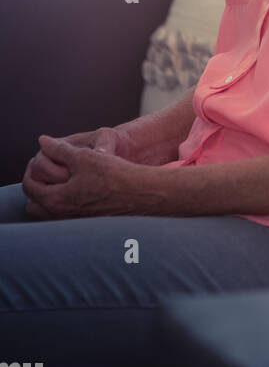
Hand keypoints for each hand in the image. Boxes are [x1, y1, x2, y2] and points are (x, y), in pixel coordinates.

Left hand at [22, 134, 145, 219]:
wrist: (140, 194)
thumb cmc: (113, 174)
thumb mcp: (84, 156)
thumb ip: (59, 149)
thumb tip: (43, 141)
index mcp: (55, 200)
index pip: (29, 186)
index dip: (30, 169)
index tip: (37, 158)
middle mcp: (60, 216)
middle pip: (33, 204)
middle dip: (35, 187)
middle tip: (42, 172)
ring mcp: (72, 223)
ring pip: (46, 214)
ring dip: (46, 198)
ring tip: (55, 182)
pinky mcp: (84, 225)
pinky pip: (61, 217)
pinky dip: (59, 205)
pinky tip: (72, 192)